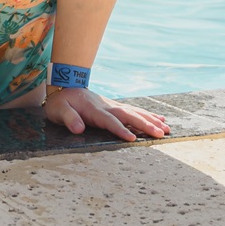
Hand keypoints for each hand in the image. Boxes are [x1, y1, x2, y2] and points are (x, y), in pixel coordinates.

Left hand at [44, 86, 169, 141]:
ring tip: (166, 129)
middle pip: (128, 116)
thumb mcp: (59, 110)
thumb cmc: (61, 103)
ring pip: (135, 113)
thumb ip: (69, 119)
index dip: (120, 130)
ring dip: (150, 120)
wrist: (65, 86)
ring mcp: (113, 106)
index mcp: (94, 110)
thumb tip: (78, 129)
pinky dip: (148, 115)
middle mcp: (107, 107)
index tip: (132, 139)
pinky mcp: (116, 107)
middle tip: (160, 134)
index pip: (109, 121)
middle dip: (144, 125)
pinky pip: (134, 111)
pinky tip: (160, 120)